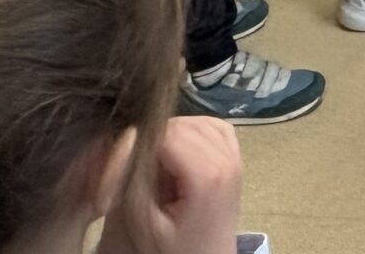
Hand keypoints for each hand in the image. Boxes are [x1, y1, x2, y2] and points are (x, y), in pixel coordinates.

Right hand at [95, 115, 242, 253]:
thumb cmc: (173, 248)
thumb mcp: (143, 221)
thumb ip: (134, 179)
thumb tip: (129, 140)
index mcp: (207, 175)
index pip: (167, 134)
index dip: (142, 143)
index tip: (129, 165)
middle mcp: (227, 159)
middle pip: (183, 125)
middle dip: (157, 140)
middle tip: (143, 169)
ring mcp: (236, 157)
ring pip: (199, 122)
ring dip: (174, 136)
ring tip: (160, 166)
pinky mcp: (236, 158)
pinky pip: (215, 128)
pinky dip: (195, 132)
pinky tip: (179, 154)